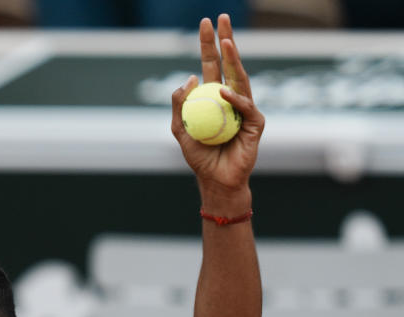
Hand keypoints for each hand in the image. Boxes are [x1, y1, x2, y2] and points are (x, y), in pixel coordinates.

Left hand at [171, 14, 263, 207]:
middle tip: (222, 18)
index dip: (209, 44)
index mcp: (213, 96)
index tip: (206, 23)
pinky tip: (223, 91)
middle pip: (228, 63)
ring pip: (240, 78)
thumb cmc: (199, 156)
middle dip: (225, 40)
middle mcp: (231, 98)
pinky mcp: (256, 122)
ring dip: (233, 59)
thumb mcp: (179, 129)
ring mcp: (245, 108)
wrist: (215, 180)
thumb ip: (179, 104)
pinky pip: (245, 107)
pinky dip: (234, 99)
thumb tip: (190, 77)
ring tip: (226, 42)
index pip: (211, 64)